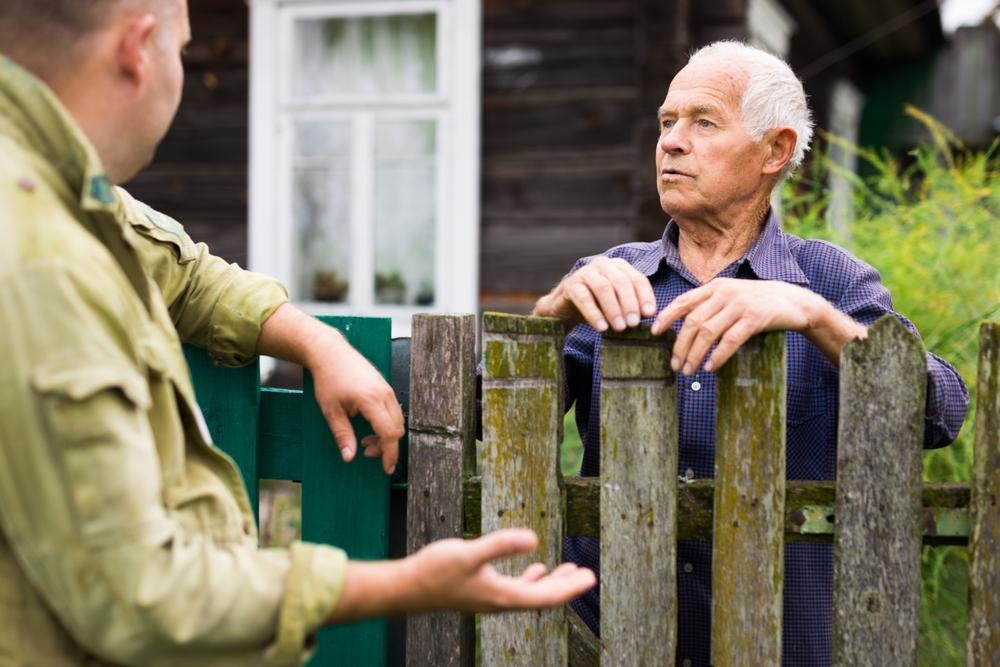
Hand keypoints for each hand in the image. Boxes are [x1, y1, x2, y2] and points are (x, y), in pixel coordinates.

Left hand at [308, 329, 403, 473]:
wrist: (330, 352)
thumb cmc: (328, 379)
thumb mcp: (331, 410)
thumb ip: (342, 434)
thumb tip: (349, 457)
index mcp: (371, 400)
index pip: (389, 433)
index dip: (389, 454)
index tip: (386, 468)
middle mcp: (384, 394)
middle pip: (397, 429)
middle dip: (386, 446)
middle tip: (366, 451)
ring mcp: (387, 389)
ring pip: (398, 420)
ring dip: (386, 436)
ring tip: (365, 441)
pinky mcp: (385, 387)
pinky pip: (394, 411)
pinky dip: (386, 424)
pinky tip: (369, 427)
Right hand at [405, 529, 596, 612]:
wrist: (408, 588)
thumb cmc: (435, 570)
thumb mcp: (469, 553)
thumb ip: (501, 545)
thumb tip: (533, 538)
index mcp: (502, 596)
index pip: (545, 596)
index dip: (569, 587)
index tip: (590, 577)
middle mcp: (500, 602)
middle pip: (542, 598)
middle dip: (566, 586)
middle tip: (588, 575)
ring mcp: (491, 598)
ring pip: (530, 594)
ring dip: (551, 583)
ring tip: (569, 571)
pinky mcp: (481, 591)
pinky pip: (515, 589)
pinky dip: (530, 580)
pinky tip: (536, 569)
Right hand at [532, 257, 656, 331]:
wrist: (565, 307)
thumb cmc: (596, 305)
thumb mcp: (617, 303)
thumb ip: (632, 305)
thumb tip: (649, 315)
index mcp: (619, 266)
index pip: (637, 279)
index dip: (645, 296)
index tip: (649, 315)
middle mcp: (603, 265)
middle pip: (621, 282)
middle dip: (629, 304)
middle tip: (633, 324)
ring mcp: (585, 272)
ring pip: (603, 287)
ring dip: (613, 309)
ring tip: (619, 328)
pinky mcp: (570, 284)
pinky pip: (583, 298)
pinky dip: (594, 313)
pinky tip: (601, 327)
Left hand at [650, 278, 858, 374]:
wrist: (794, 302)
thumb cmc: (758, 302)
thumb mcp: (731, 297)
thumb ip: (710, 306)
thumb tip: (684, 326)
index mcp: (715, 287)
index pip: (684, 301)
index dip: (667, 317)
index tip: (654, 333)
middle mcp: (724, 293)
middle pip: (693, 322)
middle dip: (680, 346)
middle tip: (675, 365)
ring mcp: (739, 305)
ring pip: (708, 332)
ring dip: (694, 355)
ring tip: (689, 371)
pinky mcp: (754, 318)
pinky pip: (730, 340)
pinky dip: (717, 356)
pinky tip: (710, 367)